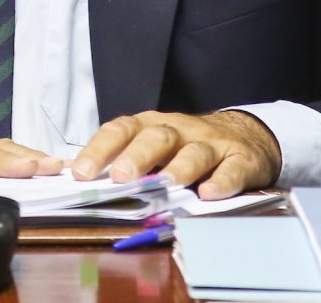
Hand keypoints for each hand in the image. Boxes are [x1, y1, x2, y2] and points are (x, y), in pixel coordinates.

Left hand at [70, 110, 280, 199]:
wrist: (245, 136)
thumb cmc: (186, 146)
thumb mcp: (152, 147)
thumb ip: (120, 160)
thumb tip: (74, 177)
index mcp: (151, 126)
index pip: (121, 131)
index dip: (99, 149)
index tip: (80, 173)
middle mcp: (179, 130)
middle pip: (156, 137)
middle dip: (136, 156)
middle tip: (120, 177)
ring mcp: (211, 144)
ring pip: (194, 152)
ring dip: (179, 168)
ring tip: (165, 184)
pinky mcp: (241, 160)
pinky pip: (232, 169)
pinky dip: (221, 182)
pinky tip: (208, 194)